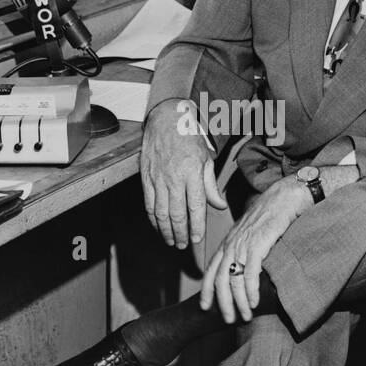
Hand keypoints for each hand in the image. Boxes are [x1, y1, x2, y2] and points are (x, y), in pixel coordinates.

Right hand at [141, 98, 227, 248]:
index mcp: (192, 173)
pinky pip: (149, 203)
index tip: (198, 238)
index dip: (196, 226)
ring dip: (166, 230)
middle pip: (177, 214)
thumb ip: (211, 185)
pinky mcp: (146, 178)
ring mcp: (158, 179)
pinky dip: (153, 219)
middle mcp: (174, 178)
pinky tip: (158, 226)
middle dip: (180, 233)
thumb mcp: (206, 159)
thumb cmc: (188, 138)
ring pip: (161, 212)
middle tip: (184, 245)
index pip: (196, 206)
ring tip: (171, 241)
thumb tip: (219, 205)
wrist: (165, 120)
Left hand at [200, 178, 311, 322]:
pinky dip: (250, 290)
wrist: (285, 196)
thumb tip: (243, 269)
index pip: (211, 270)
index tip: (205, 307)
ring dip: (239, 302)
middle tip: (228, 319)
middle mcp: (231, 244)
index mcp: (228, 242)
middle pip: (219, 279)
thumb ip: (244, 249)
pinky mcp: (258, 244)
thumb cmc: (271, 214)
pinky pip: (250, 273)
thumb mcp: (251, 233)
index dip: (206, 290)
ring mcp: (243, 244)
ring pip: (234, 279)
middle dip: (222, 302)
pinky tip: (253, 302)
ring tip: (244, 316)